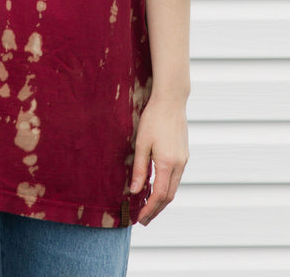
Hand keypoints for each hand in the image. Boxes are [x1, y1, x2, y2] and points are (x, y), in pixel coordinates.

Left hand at [130, 95, 188, 225]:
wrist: (171, 101)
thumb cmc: (153, 119)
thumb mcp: (141, 143)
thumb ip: (140, 169)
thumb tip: (136, 191)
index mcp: (167, 163)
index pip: (160, 195)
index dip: (150, 209)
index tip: (140, 219)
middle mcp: (179, 164)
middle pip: (169, 196)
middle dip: (156, 209)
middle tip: (144, 219)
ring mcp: (183, 159)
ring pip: (174, 187)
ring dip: (162, 199)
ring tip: (148, 206)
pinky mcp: (184, 154)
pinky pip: (176, 177)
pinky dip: (167, 187)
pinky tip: (156, 186)